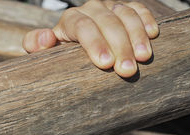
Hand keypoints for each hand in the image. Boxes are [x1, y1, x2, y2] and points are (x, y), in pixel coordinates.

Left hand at [23, 0, 158, 77]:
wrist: (76, 55)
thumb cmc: (60, 59)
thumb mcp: (44, 55)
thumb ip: (36, 45)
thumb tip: (47, 36)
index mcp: (70, 20)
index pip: (82, 26)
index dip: (95, 43)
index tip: (105, 64)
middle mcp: (90, 9)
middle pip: (107, 22)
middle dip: (119, 46)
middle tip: (127, 71)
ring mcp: (110, 8)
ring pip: (125, 14)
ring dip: (137, 36)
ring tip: (144, 59)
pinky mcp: (125, 11)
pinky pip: (138, 9)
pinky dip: (146, 20)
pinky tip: (153, 34)